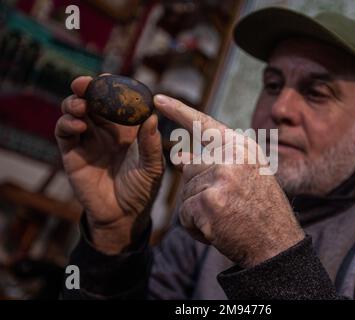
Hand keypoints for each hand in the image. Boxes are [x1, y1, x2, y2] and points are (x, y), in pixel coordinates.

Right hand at [55, 76, 163, 253]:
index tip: (110, 78)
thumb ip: (151, 144)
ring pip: (75, 112)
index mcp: (127, 129)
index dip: (112, 88)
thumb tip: (152, 117)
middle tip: (85, 83)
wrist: (124, 215)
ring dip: (74, 103)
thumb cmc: (142, 190)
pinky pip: (65, 132)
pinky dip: (68, 124)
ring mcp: (88, 140)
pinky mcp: (73, 153)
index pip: (117, 102)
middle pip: (92, 101)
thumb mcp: (152, 167)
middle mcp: (106, 131)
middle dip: (87, 89)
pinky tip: (79, 125)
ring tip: (81, 106)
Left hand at [154, 95, 303, 267]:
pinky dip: (195, 226)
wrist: (277, 244)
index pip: (205, 124)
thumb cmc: (262, 211)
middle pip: (190, 168)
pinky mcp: (208, 202)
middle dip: (199, 189)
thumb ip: (214, 163)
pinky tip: (218, 230)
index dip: (179, 110)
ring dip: (198, 210)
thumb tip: (179, 156)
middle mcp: (232, 156)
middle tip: (227, 206)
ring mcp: (221, 177)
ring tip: (226, 218)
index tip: (158, 99)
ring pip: (186, 192)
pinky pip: (184, 213)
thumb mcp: (245, 178)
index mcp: (243, 147)